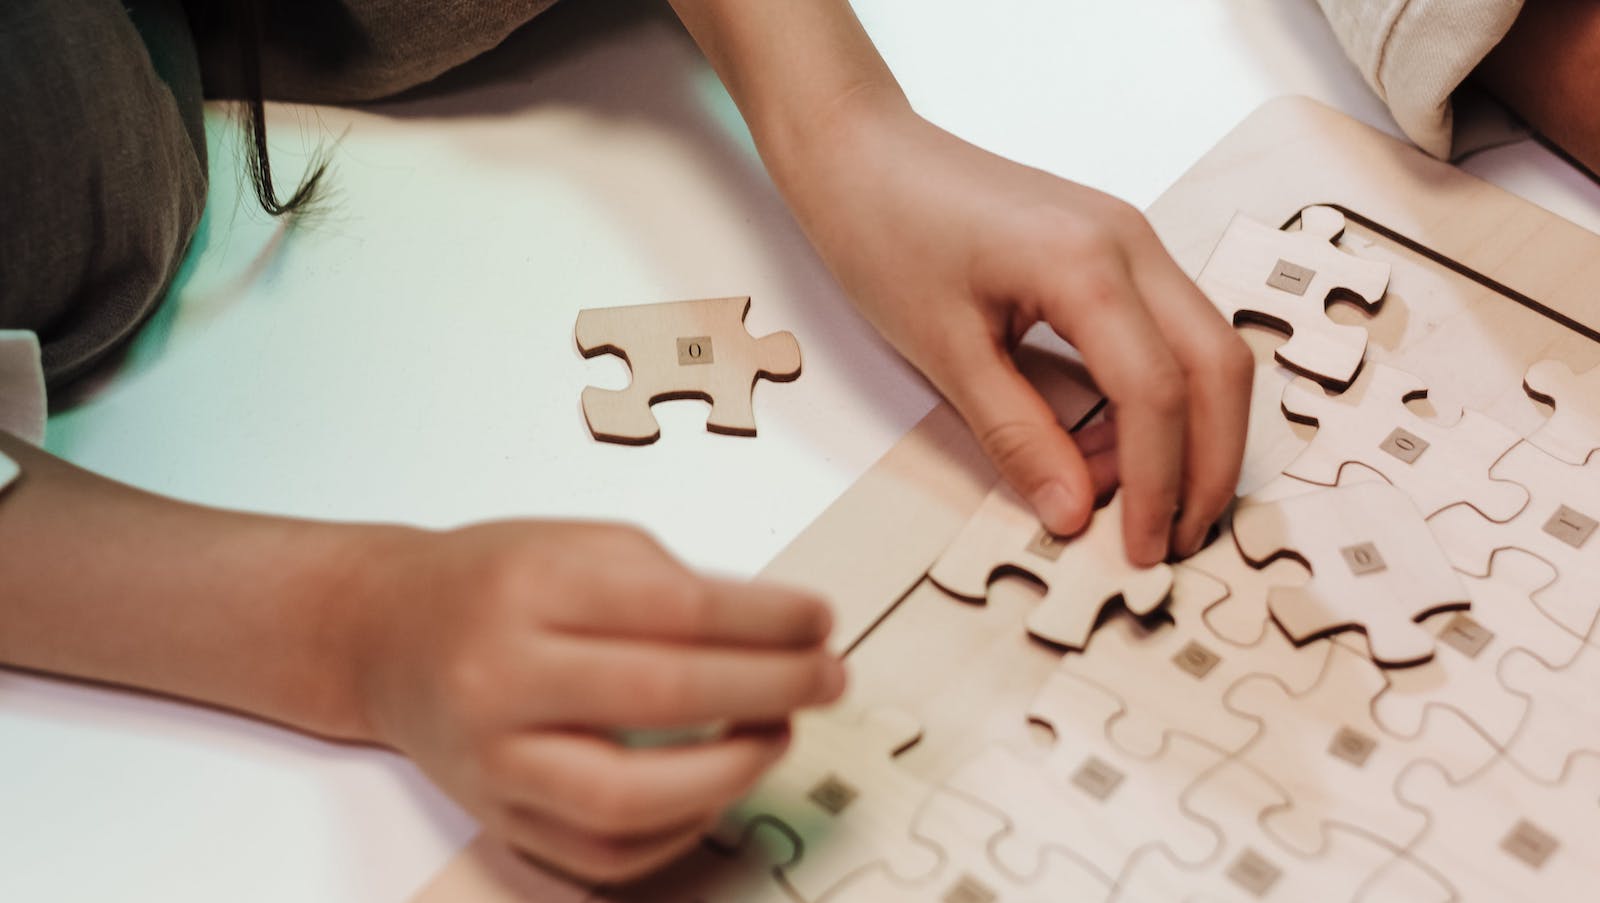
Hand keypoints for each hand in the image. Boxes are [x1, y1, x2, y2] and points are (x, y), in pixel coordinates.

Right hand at [345, 521, 843, 882]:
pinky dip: (677, 830)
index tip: (821, 619)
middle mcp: (501, 679)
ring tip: (777, 736)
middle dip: (771, 689)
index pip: (677, 608)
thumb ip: (674, 582)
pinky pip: (602, 855)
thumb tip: (780, 635)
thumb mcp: (581, 544)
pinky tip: (717, 788)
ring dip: (731, 774)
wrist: (386, 635)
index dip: (769, 619)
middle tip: (827, 678)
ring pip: (630, 799)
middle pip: (663, 696)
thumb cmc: (496, 581)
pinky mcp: (497, 818)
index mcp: (530, 590)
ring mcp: (494, 761)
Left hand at [776, 105, 1251, 562]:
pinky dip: (1153, 396)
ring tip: (1118, 497)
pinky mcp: (1115, 250)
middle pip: (1217, 367)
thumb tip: (1071, 512)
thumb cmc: (886, 232)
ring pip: (1203, 349)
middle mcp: (1131, 242)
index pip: (1157, 393)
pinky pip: (1165, 331)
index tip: (1137, 549)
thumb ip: (1016, 435)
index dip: (1157, 484)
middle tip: (1170, 539)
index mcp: (1086, 263)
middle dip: (1206, 464)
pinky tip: (1104, 443)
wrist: (861, 154)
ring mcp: (1131, 239)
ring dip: (1182, 433)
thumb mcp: (944, 352)